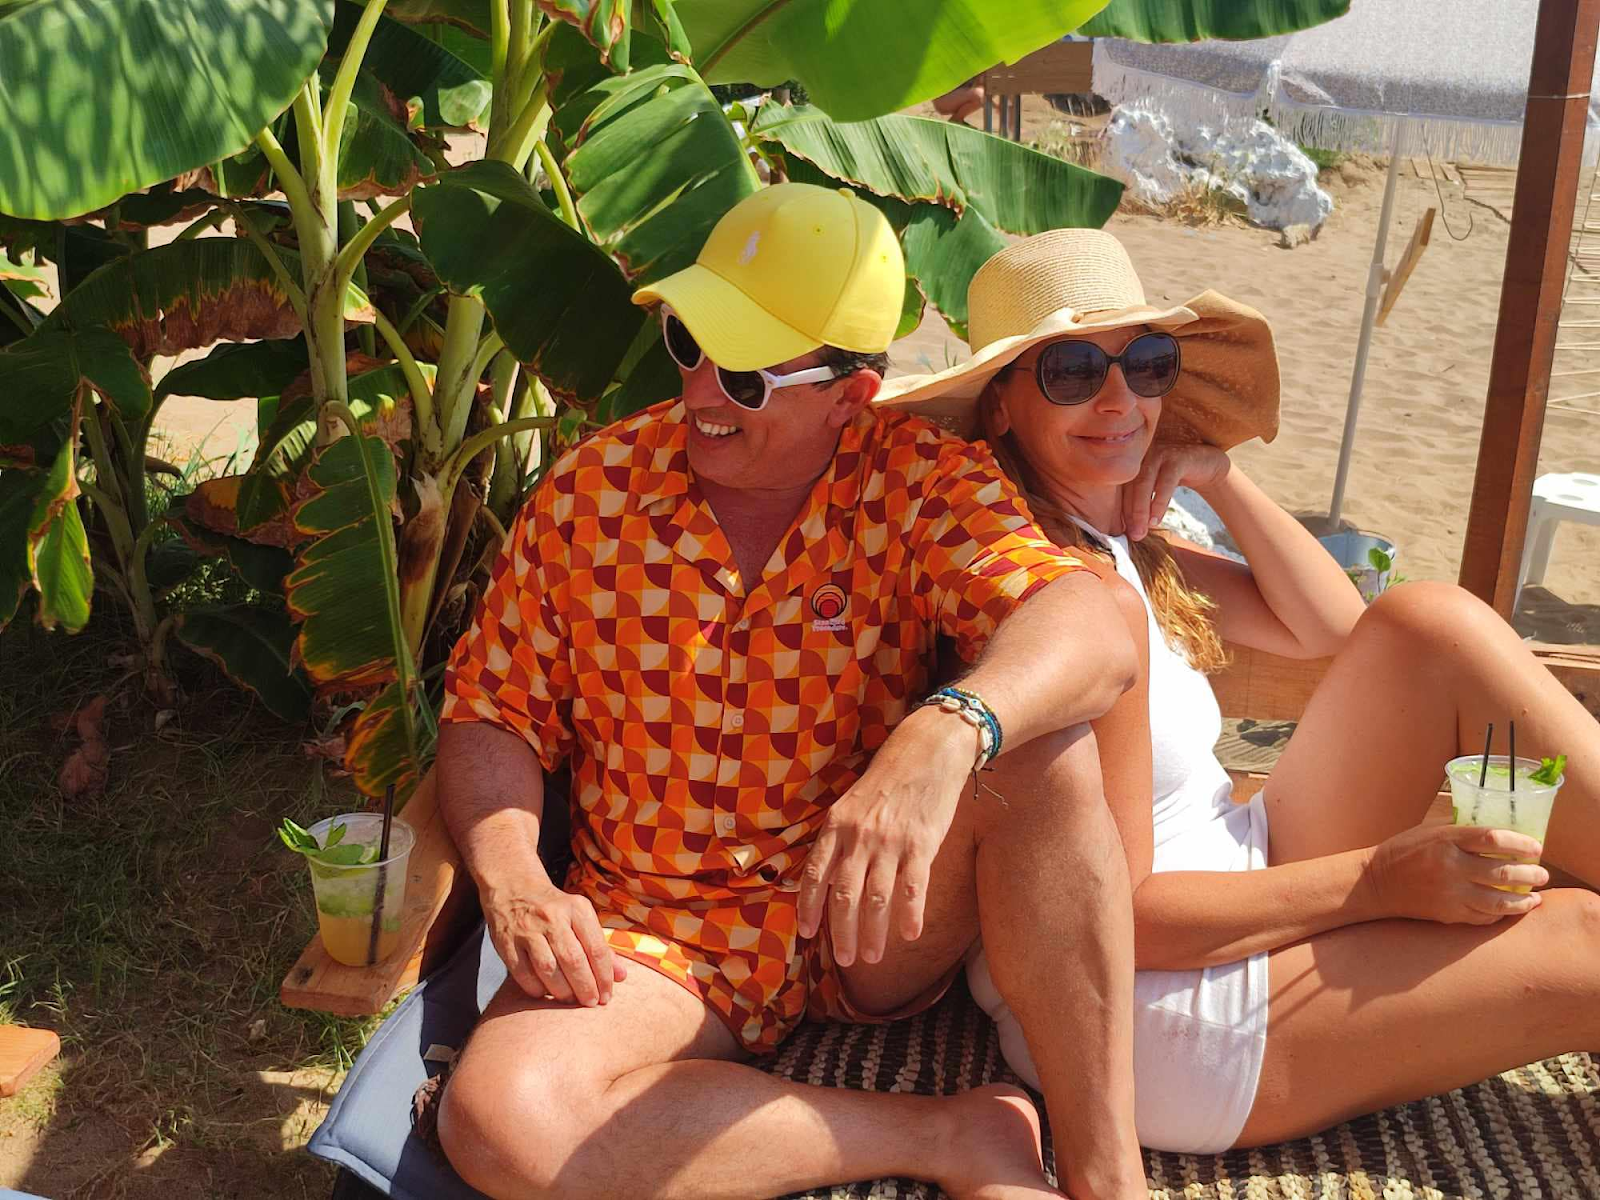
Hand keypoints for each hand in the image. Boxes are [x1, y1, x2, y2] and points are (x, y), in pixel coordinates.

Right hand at [482, 876, 626, 1005]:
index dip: (604, 977)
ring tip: (571, 1000)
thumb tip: (622, 976)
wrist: (514, 888)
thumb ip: (600, 946)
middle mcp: (552, 917)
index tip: (607, 995)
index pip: (596, 948)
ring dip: (562, 991)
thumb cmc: (555, 909)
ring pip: (548, 969)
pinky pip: (523, 973)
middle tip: (591, 1003)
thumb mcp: (581, 917)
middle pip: (573, 960)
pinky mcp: (506, 942)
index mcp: (577, 908)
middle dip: (585, 988)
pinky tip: (545, 993)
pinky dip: (536, 988)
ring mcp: (527, 930)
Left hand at [797, 709, 973, 965]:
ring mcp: (890, 841)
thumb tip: (827, 878)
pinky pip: (914, 888)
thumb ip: (839, 840)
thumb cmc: (887, 780)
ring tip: (871, 957)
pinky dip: (910, 915)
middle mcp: (859, 836)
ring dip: (873, 933)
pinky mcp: (921, 844)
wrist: (927, 751)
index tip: (807, 934)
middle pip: (844, 896)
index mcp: (837, 825)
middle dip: (842, 933)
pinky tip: (910, 935)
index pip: (816, 874)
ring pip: (876, 899)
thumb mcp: (851, 804)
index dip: (809, 907)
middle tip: (845, 959)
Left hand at [1122, 442, 1230, 540]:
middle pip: (1129, 486)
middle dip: (1130, 514)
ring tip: (1142, 531)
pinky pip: (1165, 483)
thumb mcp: (1152, 488)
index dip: (1119, 511)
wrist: (1206, 464)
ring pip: (1144, 484)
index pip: (1120, 487)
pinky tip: (1156, 520)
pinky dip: (1159, 503)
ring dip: (1141, 511)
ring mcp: (1158, 452)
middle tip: (1133, 536)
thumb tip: (1126, 528)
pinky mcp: (1177, 458)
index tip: (1120, 532)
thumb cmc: (1173, 479)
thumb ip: (1137, 500)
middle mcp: (1141, 453)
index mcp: (1130, 459)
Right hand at [1363, 824, 1547, 924]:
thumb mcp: (1430, 830)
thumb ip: (1462, 831)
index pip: (1494, 839)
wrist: (1376, 882)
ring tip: (1535, 896)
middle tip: (1542, 873)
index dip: (1521, 843)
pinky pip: (1485, 917)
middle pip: (1503, 872)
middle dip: (1530, 874)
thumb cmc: (1405, 850)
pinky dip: (1503, 914)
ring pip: (1499, 901)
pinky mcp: (1449, 914)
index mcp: (1446, 840)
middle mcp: (1450, 867)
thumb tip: (1499, 832)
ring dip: (1523, 900)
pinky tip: (1513, 909)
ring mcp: (1450, 893)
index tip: (1536, 847)